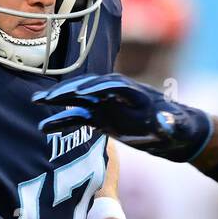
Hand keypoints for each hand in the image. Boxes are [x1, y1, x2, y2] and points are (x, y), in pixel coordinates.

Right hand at [34, 73, 212, 162]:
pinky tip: (44, 127)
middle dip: (70, 90)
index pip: (113, 86)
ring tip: (36, 102)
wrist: (177, 132)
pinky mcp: (103, 117)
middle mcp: (118, 95)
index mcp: (136, 92)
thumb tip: (165, 121)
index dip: (96, 88)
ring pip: (80, 99)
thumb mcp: (179, 127)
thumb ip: (171, 123)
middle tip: (47, 96)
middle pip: (90, 87)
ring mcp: (108, 104)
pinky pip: (79, 117)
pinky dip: (63, 121)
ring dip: (60, 100)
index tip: (79, 91)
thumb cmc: (181, 127)